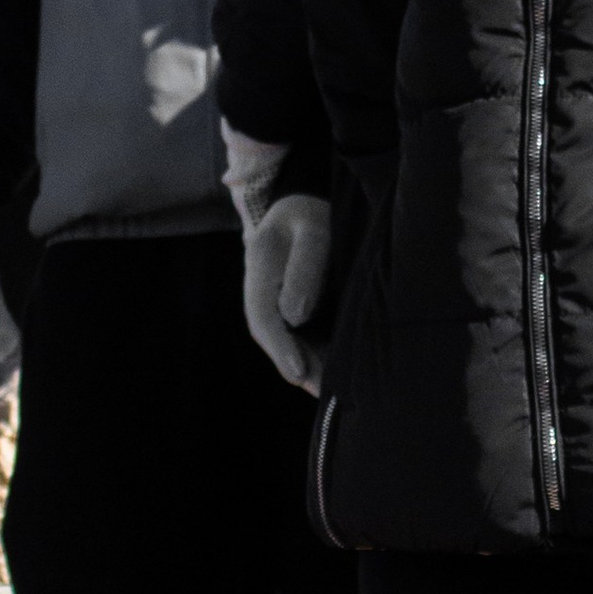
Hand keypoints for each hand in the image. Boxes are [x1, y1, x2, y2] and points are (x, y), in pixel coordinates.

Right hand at [242, 192, 330, 392]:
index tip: (298, 373)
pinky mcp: (287, 303)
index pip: (263, 317)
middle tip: (321, 392)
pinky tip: (332, 369)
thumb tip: (296, 316)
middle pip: (270, 335)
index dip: (280, 348)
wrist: (305, 201)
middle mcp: (260, 287)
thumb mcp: (314, 231)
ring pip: (284, 337)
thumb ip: (305, 269)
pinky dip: (312, 352)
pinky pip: (296, 332)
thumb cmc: (313, 212)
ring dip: (305, 363)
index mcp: (260, 266)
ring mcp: (271, 297)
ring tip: (331, 389)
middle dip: (294, 366)